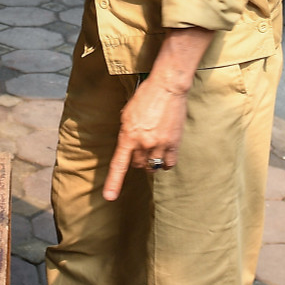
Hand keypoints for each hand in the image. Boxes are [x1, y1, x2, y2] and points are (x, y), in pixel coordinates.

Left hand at [102, 77, 190, 199]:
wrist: (167, 87)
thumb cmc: (145, 97)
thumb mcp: (127, 114)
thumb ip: (126, 132)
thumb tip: (128, 145)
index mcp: (128, 135)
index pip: (119, 164)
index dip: (113, 182)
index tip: (109, 197)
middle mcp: (144, 143)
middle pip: (138, 164)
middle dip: (137, 159)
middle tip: (141, 145)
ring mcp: (160, 144)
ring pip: (153, 166)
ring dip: (151, 161)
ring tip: (153, 148)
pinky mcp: (174, 143)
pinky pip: (169, 163)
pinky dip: (166, 162)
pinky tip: (164, 153)